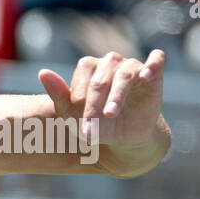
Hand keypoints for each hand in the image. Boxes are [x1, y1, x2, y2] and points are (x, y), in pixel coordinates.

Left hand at [38, 49, 171, 178]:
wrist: (122, 138)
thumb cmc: (94, 123)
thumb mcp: (71, 114)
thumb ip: (57, 94)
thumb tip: (42, 72)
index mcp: (89, 68)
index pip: (83, 75)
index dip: (79, 98)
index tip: (80, 120)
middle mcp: (110, 62)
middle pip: (101, 78)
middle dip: (94, 103)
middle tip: (91, 124)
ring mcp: (132, 66)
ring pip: (125, 74)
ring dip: (116, 95)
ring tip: (110, 114)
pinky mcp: (154, 74)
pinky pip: (157, 60)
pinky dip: (153, 64)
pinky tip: (146, 76)